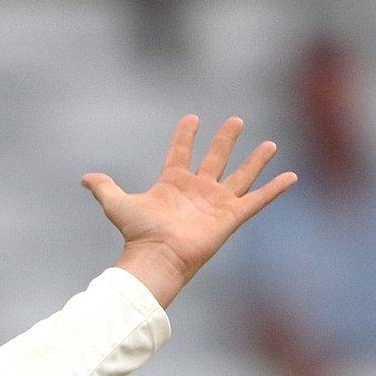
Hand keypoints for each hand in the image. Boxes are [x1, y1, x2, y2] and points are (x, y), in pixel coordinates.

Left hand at [84, 115, 295, 309]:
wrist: (157, 257)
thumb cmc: (138, 234)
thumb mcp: (116, 204)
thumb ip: (104, 188)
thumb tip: (84, 178)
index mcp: (172, 184)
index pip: (180, 152)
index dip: (185, 135)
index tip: (191, 118)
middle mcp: (197, 191)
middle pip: (216, 159)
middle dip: (225, 140)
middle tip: (236, 120)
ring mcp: (216, 204)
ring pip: (240, 176)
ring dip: (255, 160)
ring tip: (270, 142)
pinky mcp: (231, 217)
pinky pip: (258, 200)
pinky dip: (275, 189)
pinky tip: (291, 176)